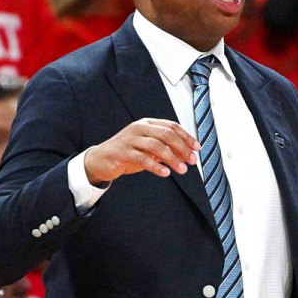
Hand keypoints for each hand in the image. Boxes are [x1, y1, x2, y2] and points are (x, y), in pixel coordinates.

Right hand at [83, 118, 199, 185]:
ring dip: (172, 158)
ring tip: (182, 169)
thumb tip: (186, 155)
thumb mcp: (148, 150)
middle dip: (182, 148)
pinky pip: (142, 158)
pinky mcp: (123, 152)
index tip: (196, 148)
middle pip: (166, 134)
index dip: (186, 137)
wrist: (101, 160)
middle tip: (192, 160)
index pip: (171, 126)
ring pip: (156, 146)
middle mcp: (139, 128)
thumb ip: (166, 150)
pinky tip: (165, 173)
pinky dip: (156, 166)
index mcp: (147, 124)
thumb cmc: (127, 153)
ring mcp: (130, 139)